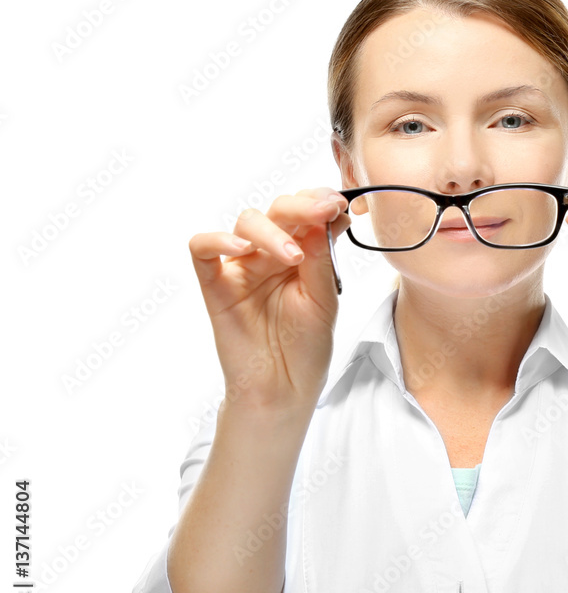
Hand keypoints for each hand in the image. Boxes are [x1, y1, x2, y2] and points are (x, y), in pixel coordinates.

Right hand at [188, 187, 350, 411]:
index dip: (321, 202)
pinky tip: (241, 248)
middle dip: (302, 207)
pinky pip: (202, 250)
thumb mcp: (324, 301)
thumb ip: (322, 259)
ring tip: (292, 256)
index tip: (340, 205)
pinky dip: (217, 240)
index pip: (307, 214)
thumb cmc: (306, 347)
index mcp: (302, 254)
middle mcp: (270, 254)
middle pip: (278, 210)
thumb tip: (324, 216)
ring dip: (271, 230)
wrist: (283, 389)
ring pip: (246, 223)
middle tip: (323, 212)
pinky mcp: (215, 285)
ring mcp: (242, 267)